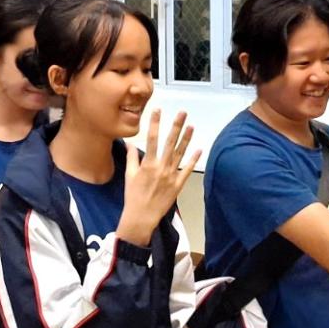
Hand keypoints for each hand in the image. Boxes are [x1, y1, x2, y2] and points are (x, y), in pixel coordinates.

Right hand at [117, 110, 199, 245]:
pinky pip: (187, 170)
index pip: (151, 139)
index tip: (157, 110)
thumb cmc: (133, 196)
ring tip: (191, 126)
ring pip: (180, 154)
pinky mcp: (178, 185)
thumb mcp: (129, 175)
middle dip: (176, 126)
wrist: (141, 217)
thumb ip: (131, 158)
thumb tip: (129, 143)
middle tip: (182, 113)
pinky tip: (199, 149)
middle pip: (170, 143)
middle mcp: (161, 168)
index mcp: (148, 164)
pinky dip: (193, 160)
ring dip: (186, 139)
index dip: (155, 123)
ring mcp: (171, 176)